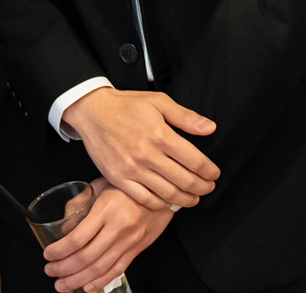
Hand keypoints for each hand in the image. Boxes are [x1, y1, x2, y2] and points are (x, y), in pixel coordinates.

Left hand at [41, 179, 173, 292]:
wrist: (160, 193)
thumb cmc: (125, 185)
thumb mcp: (98, 185)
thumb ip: (79, 205)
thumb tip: (64, 229)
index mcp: (106, 210)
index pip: (79, 238)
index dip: (61, 250)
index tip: (48, 254)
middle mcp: (118, 229)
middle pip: (88, 257)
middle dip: (65, 268)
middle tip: (50, 272)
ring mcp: (129, 242)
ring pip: (101, 268)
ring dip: (79, 280)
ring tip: (63, 285)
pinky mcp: (136, 251)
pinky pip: (117, 270)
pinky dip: (101, 281)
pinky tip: (87, 287)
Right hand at [61, 87, 218, 208]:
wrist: (91, 111)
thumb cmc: (125, 105)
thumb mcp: (158, 101)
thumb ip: (185, 116)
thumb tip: (210, 128)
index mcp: (160, 134)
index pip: (196, 162)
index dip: (211, 172)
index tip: (214, 174)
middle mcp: (147, 154)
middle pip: (187, 182)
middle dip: (204, 188)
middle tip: (207, 187)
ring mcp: (132, 168)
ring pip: (169, 195)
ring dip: (187, 200)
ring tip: (192, 197)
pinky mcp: (119, 178)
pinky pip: (147, 200)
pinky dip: (162, 204)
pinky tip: (168, 199)